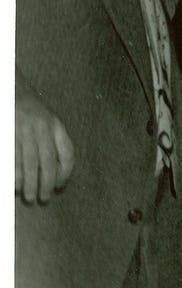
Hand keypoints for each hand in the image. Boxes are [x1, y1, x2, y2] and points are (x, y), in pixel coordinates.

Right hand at [15, 89, 73, 204]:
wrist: (10, 88)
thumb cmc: (29, 108)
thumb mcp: (47, 119)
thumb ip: (53, 139)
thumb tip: (57, 171)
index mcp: (56, 124)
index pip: (67, 152)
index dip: (65, 172)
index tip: (59, 186)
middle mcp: (42, 127)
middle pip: (48, 161)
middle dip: (46, 183)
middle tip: (43, 199)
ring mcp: (23, 130)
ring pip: (29, 162)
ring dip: (29, 183)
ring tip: (29, 197)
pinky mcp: (9, 134)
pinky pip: (12, 158)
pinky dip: (14, 174)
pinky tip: (15, 186)